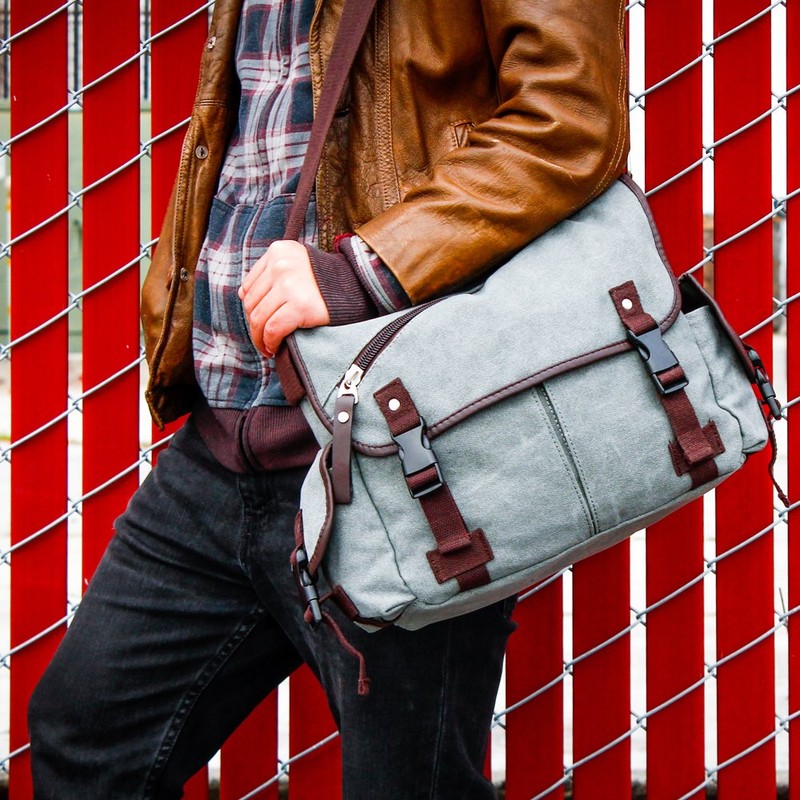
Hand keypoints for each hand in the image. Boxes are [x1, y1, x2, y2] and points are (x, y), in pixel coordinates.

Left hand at [238, 240, 329, 357]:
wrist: (357, 286)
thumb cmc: (325, 281)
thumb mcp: (297, 263)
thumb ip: (271, 274)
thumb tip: (243, 296)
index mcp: (278, 251)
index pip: (250, 285)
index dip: (251, 308)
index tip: (259, 322)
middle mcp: (280, 265)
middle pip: (251, 303)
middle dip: (254, 326)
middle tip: (262, 339)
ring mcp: (289, 285)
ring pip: (259, 318)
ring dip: (260, 338)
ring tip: (267, 347)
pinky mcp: (300, 306)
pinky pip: (273, 329)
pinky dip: (270, 342)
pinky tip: (274, 348)